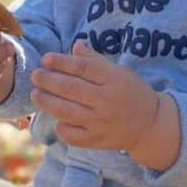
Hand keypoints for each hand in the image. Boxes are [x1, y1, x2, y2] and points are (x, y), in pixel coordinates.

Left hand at [31, 41, 160, 151]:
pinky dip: (61, 127)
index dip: (61, 62)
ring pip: (67, 111)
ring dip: (47, 102)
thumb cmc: (131, 93)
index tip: (46, 59)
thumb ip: (96, 61)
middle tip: (35, 75)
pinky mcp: (97, 140)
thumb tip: (75, 46)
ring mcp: (100, 122)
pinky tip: (56, 119)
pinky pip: (72, 135)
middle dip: (48, 80)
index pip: (83, 68)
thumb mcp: (120, 72)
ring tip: (35, 94)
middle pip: (71, 89)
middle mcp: (106, 101)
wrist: (150, 125)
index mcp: (114, 80)